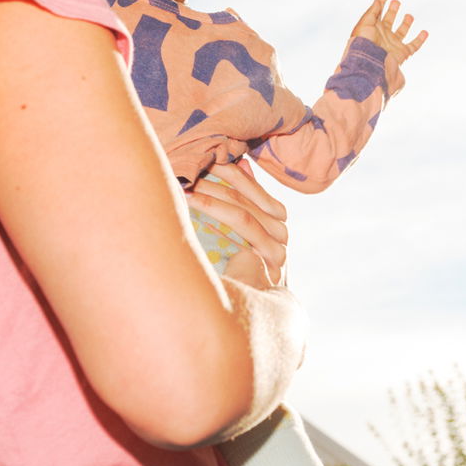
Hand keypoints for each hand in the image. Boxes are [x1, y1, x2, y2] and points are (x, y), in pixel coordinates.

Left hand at [187, 160, 288, 286]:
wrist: (259, 306)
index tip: (199, 160)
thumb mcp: (247, 229)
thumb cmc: (246, 266)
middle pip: (243, 198)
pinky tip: (197, 215)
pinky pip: (243, 238)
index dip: (225, 171)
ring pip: (242, 215)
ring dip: (211, 201)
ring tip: (185, 192)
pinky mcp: (268, 264)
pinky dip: (219, 223)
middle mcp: (280, 230)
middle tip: (185, 173)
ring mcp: (277, 248)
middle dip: (212, 183)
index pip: (249, 187)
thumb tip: (242, 164)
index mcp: (276, 217)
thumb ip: (248, 197)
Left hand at [350, 0, 427, 66]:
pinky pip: (413, 46)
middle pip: (389, 20)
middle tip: (396, 2)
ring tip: (409, 15)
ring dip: (405, 23)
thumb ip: (373, 11)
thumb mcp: (365, 23)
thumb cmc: (363, 44)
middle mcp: (382, 35)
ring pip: (401, 31)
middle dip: (392, 10)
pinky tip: (424, 32)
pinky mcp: (401, 53)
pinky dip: (420, 39)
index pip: (377, 11)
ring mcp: (392, 44)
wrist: (369, 62)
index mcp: (372, 28)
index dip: (381, 1)